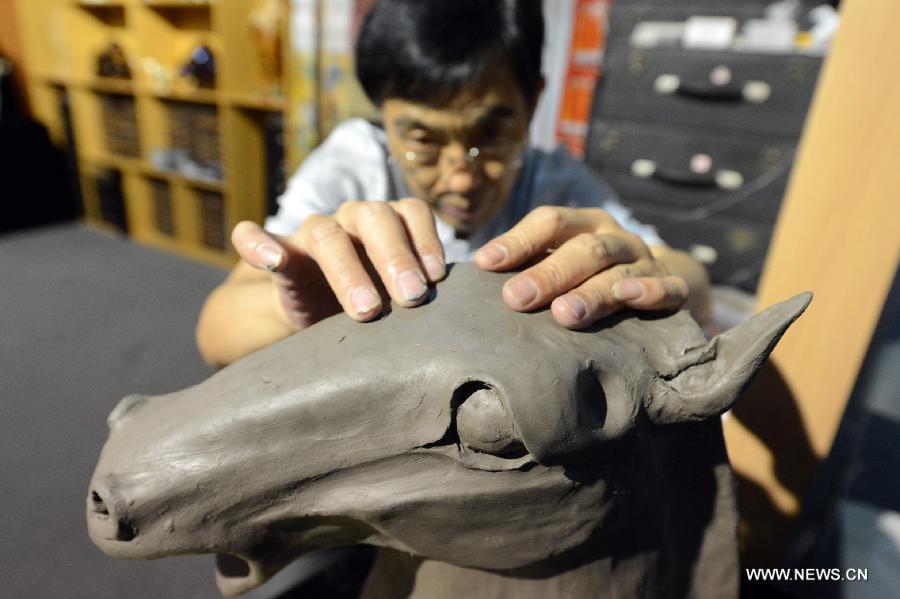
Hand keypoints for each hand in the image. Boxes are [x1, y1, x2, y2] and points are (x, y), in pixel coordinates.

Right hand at [232, 198, 445, 328]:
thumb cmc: (376, 303)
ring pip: (327, 235)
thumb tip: (463, 309)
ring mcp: (311, 234)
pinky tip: (270, 260)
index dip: (426, 240)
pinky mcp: (277, 255)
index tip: (437, 278)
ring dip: (348, 270)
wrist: (319, 317)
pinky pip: (253, 238)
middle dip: (395, 256)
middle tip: (413, 297)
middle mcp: (351, 219)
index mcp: (388, 222)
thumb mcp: (400, 294)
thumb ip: (422, 288)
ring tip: (367, 310)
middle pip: (373, 219)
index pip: (410, 212)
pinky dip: (257, 243)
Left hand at [473, 206, 688, 328]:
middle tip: (515, 299)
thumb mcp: (559, 261)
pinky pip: (665, 288)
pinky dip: (648, 292)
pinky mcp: (672, 287)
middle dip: (547, 274)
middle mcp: (614, 238)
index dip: (517, 241)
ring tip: (563, 315)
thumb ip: (526, 267)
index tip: (485, 263)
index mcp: (583, 224)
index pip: (549, 221)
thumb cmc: (590, 275)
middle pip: (582, 249)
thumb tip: (473, 279)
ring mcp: (645, 261)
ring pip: (617, 272)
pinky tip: (627, 298)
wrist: (660, 282)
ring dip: (589, 293)